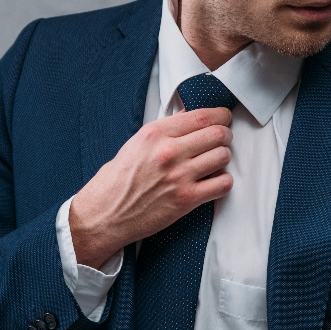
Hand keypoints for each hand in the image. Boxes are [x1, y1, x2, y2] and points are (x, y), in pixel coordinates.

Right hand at [69, 107, 233, 267]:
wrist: (105, 214)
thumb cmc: (118, 181)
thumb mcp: (136, 144)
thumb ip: (164, 132)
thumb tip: (189, 120)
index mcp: (154, 133)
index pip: (201, 116)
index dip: (220, 115)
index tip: (224, 117)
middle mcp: (168, 152)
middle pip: (217, 134)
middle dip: (225, 135)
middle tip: (223, 140)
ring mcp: (179, 176)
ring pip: (223, 156)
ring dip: (224, 158)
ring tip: (216, 161)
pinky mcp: (187, 199)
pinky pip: (223, 184)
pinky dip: (223, 181)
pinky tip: (214, 181)